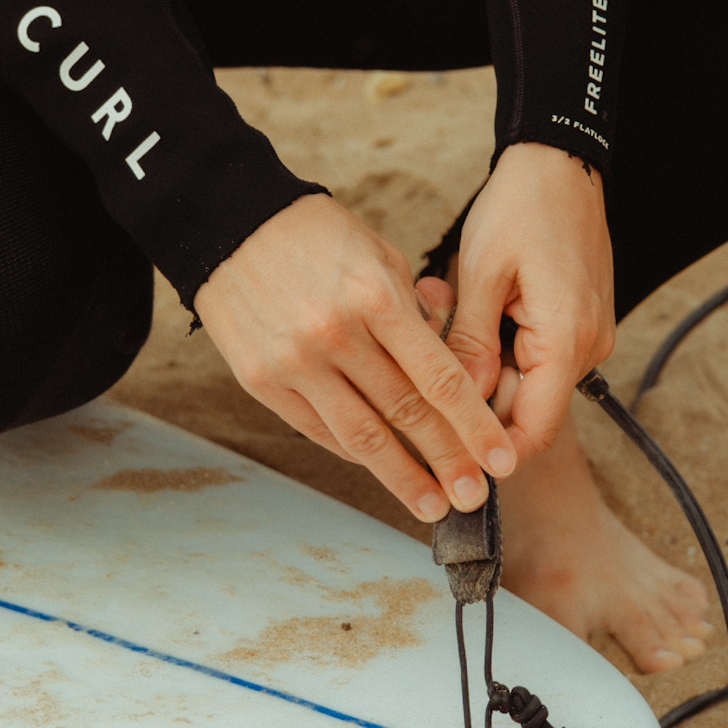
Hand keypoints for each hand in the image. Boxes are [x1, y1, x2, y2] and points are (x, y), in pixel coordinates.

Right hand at [193, 194, 516, 520]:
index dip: (475, 426)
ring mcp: (295, 363)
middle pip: (405, 414)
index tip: (500, 460)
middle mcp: (335, 335)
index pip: (439, 378)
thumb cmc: (316, 234)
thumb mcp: (379, 255)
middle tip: (475, 496)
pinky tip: (382, 469)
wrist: (227, 222)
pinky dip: (355, 452)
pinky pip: (319, 429)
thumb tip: (449, 370)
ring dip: (402, 477)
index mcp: (374, 298)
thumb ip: (415, 315)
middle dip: (447, 460)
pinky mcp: (262, 381)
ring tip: (433, 505)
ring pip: (361, 435)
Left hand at [430, 143, 614, 461]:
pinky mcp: (574, 322)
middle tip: (427, 341)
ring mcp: (584, 336)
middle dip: (470, 389)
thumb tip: (456, 404)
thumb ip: (469, 346)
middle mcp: (586, 347)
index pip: (533, 431)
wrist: (560, 161)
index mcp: (566, 341)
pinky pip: (530, 352)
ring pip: (522, 379)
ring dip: (477, 359)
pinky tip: (465, 303)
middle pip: (523, 408)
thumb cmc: (523, 207)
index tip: (443, 447)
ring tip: (441, 307)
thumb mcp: (482, 274)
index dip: (489, 449)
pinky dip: (494, 340)